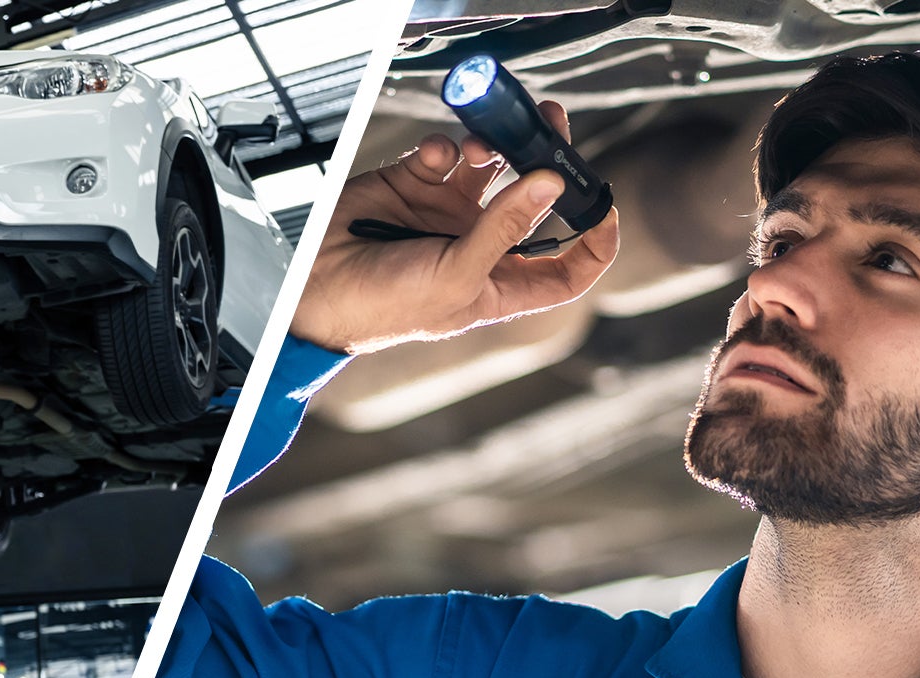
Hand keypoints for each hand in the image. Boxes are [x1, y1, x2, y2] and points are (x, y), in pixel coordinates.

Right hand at [291, 100, 620, 354]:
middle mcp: (482, 246)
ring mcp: (450, 214)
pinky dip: (447, 149)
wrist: (317, 289)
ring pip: (493, 166)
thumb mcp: (457, 275)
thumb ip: (503, 228)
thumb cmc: (385, 308)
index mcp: (501, 284)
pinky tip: (438, 158)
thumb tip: (550, 183)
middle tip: (552, 128)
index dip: (595, 238)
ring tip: (482, 144)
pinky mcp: (417, 186)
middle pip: (535, 200)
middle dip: (548, 164)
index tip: (602, 202)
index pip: (568, 266)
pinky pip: (446, 154)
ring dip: (494, 148)